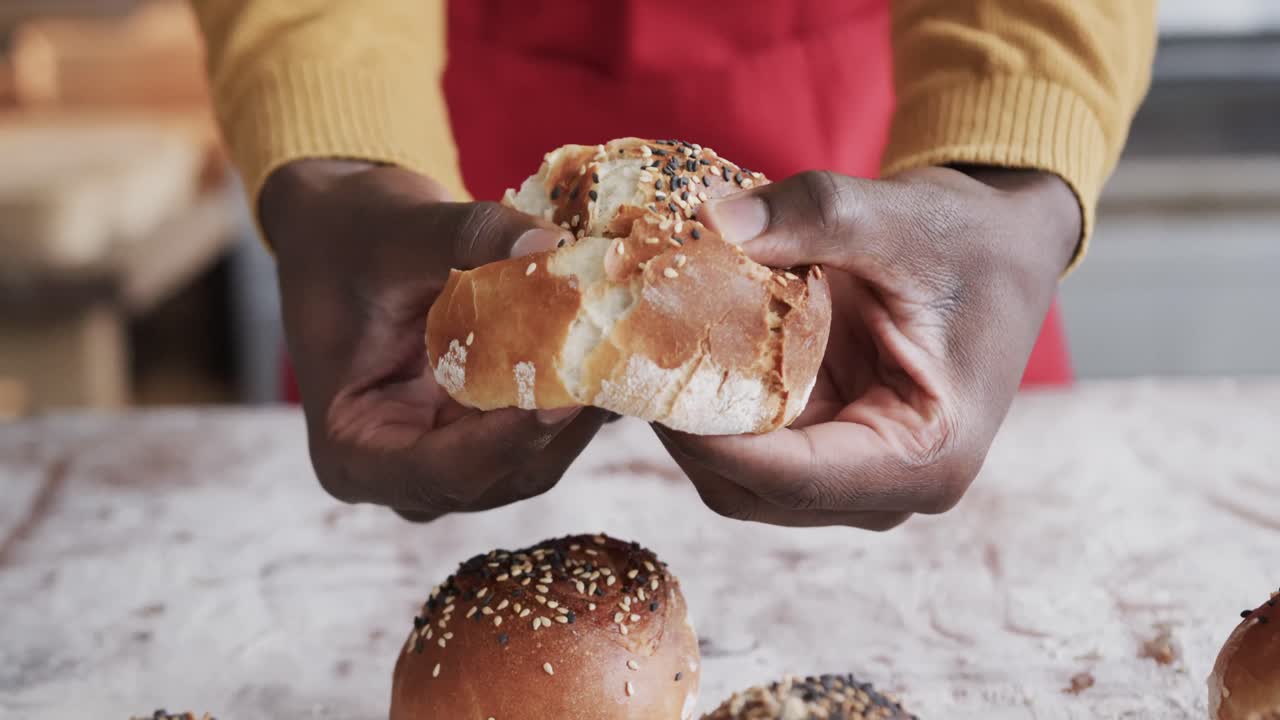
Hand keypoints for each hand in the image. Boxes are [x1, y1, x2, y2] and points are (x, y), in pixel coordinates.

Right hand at [262, 160, 607, 520]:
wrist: (344, 231)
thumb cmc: (348, 237)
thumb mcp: (398, 232)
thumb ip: (470, 236)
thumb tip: (554, 244)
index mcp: (353, 452)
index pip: (442, 473)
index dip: (509, 442)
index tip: (564, 397)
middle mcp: (403, 472)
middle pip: (501, 476)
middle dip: (561, 423)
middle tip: (612, 362)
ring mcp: (450, 455)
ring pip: (535, 459)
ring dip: (580, 409)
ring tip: (619, 348)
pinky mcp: (486, 430)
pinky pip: (543, 428)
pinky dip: (575, 391)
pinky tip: (605, 346)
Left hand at [656, 166, 1079, 527]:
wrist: (998, 246)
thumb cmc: (968, 239)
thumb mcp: (898, 216)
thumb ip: (811, 214)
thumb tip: (711, 223)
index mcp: (927, 457)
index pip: (793, 478)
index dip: (709, 441)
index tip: (648, 385)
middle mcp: (890, 487)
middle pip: (754, 493)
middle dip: (687, 435)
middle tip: (632, 362)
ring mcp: (855, 473)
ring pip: (741, 481)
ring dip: (691, 426)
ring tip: (648, 356)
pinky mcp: (828, 446)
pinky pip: (750, 449)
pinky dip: (711, 411)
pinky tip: (681, 356)